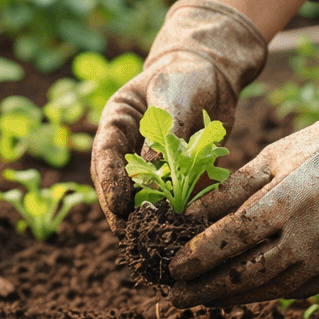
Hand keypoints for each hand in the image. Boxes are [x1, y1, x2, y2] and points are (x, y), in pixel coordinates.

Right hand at [90, 0, 267, 231]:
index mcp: (117, 122)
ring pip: (141, 197)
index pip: (106, 155)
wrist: (212, 75)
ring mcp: (150, 164)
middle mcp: (128, 147)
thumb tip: (156, 170)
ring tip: (152, 243)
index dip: (110, 182)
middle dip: (122, 211)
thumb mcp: (174, 95)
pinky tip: (181, 235)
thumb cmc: (186, 76)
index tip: (119, 205)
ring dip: (146, 219)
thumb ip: (166, 128)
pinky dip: (174, 217)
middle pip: (117, 183)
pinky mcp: (174, 176)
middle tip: (131, 236)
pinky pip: (170, 200)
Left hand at [167, 74, 318, 306]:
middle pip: (247, 273)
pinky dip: (260, 293)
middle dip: (207, 289)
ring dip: (230, 297)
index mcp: (287, 199)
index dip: (200, 256)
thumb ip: (226, 192)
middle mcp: (308, 234)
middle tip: (176, 296)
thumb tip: (184, 220)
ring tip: (200, 298)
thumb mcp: (267, 161)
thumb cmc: (310, 155)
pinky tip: (237, 293)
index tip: (173, 268)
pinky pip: (290, 290)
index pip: (233, 236)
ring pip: (268, 288)